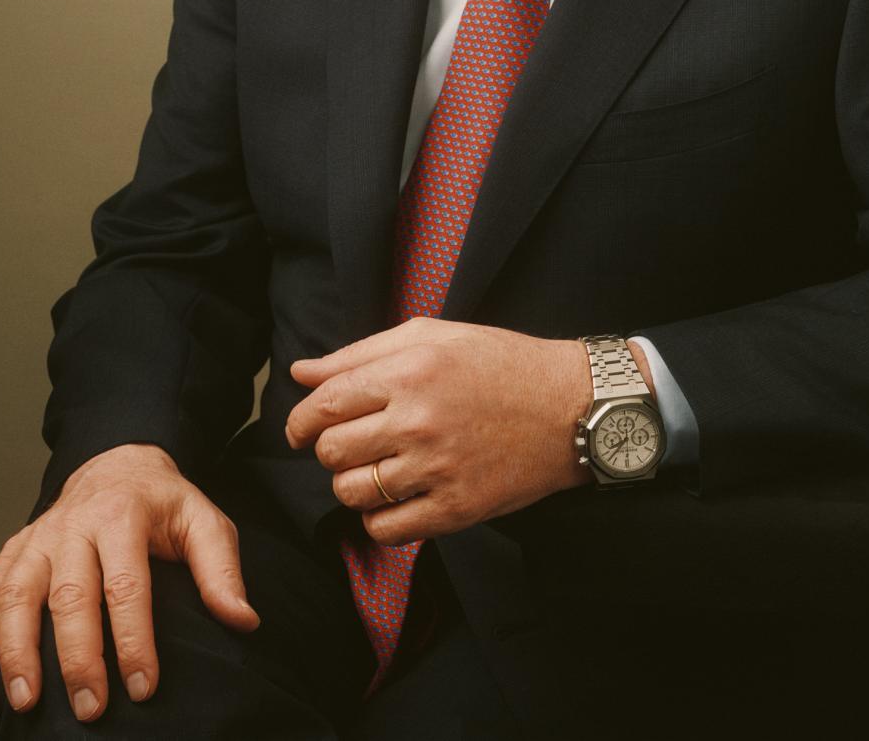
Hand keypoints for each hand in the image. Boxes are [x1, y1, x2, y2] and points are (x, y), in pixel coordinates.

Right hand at [0, 443, 257, 722]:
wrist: (118, 464)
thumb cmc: (163, 504)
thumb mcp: (203, 520)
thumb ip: (221, 569)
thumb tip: (242, 619)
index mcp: (124, 514)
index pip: (127, 584)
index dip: (134, 640)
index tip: (143, 687)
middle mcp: (74, 524)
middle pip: (69, 594)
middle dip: (78, 657)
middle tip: (91, 709)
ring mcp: (38, 538)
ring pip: (16, 596)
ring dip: (16, 652)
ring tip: (25, 703)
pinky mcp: (13, 552)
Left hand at [285, 318, 592, 544]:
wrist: (569, 408)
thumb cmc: (499, 362)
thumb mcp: (432, 336)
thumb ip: (360, 353)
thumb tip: (299, 372)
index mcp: (410, 372)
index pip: (326, 404)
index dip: (300, 420)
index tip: (300, 429)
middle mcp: (418, 421)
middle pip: (331, 450)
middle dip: (327, 449)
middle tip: (349, 444)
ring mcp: (437, 469)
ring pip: (351, 493)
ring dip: (351, 484)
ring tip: (375, 469)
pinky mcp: (456, 510)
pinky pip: (385, 531)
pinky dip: (377, 519)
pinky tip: (395, 498)